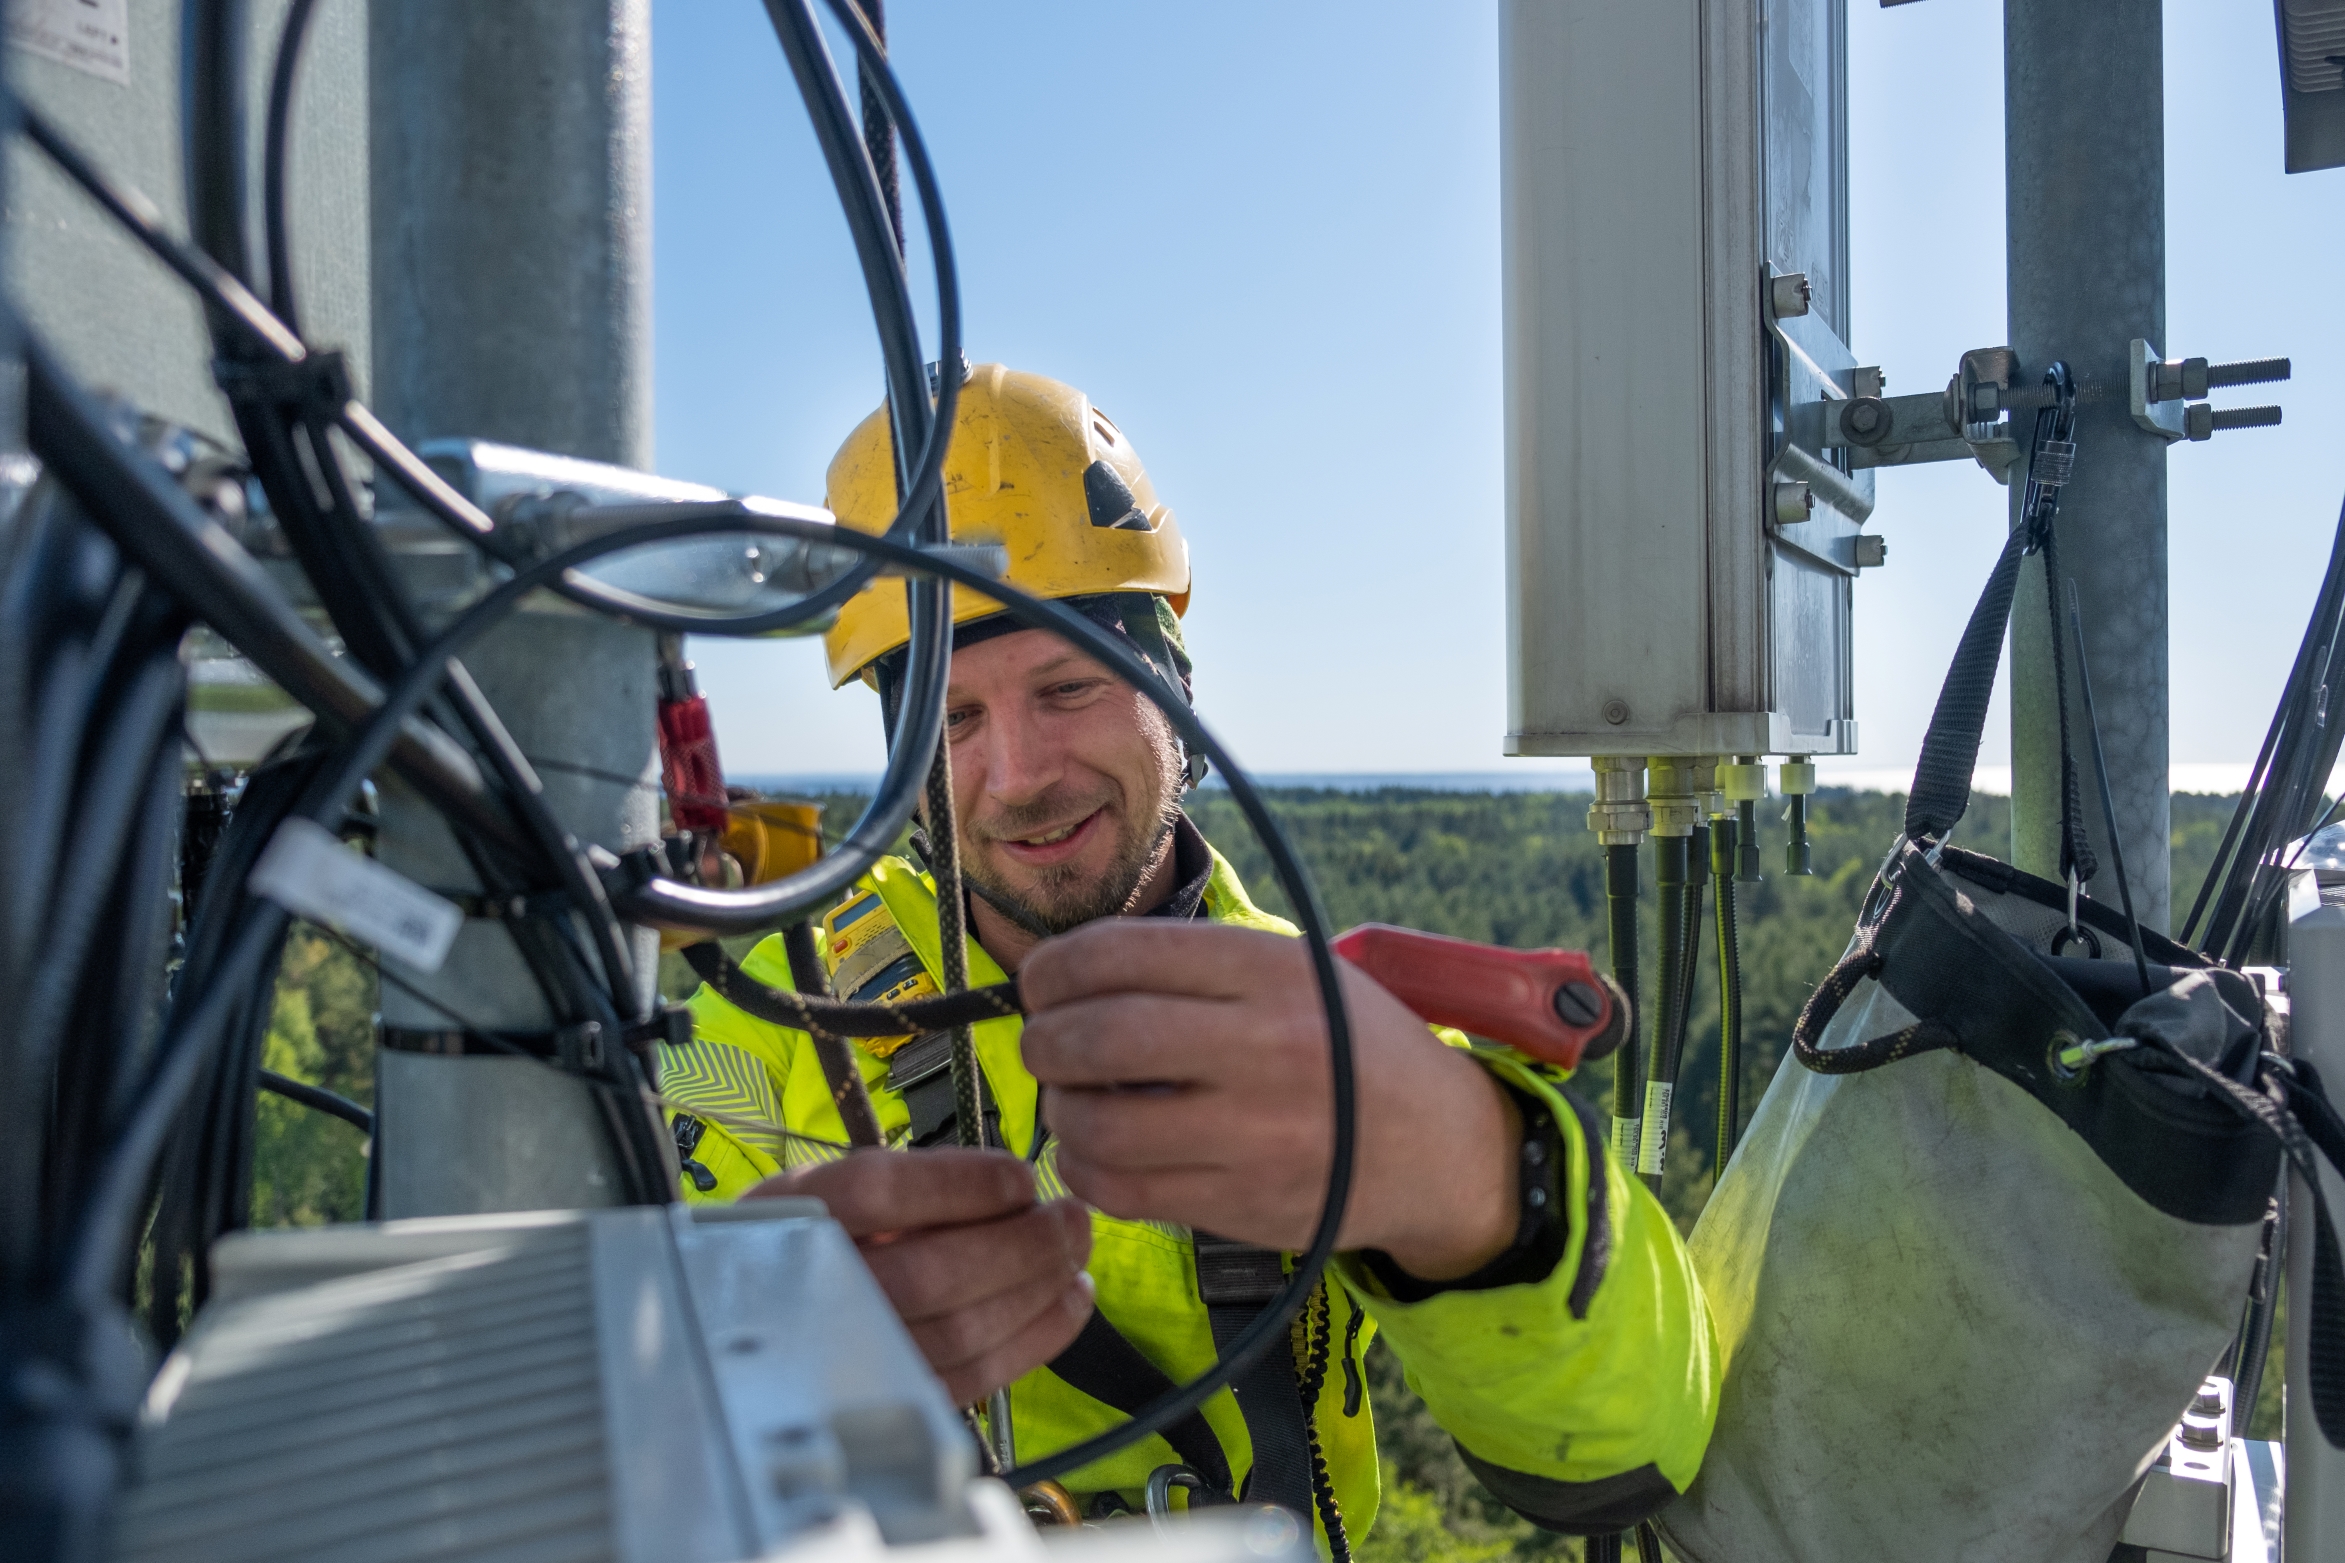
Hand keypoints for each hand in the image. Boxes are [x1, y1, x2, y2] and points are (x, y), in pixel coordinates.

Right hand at [747, 1148, 1094, 1402]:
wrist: (767, 1320)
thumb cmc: (820, 1239)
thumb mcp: (839, 1187)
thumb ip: (912, 1182)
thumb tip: (1012, 1185)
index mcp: (794, 1217)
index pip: (877, 1194)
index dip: (961, 1185)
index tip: (1020, 1176)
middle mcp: (812, 1291)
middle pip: (932, 1272)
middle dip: (1023, 1243)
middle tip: (1069, 1217)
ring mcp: (851, 1357)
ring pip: (962, 1330)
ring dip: (1039, 1288)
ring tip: (1073, 1252)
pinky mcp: (893, 1398)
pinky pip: (976, 1375)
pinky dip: (1036, 1337)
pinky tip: (1066, 1301)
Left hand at [1019, 921, 1521, 1280]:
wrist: (1442, 1147)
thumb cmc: (1351, 1048)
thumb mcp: (1296, 970)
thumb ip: (1197, 966)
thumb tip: (1070, 972)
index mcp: (1269, 970)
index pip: (1119, 953)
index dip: (1054, 966)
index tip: (1041, 981)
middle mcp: (1263, 1045)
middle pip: (1098, 1035)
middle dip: (1044, 1039)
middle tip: (1045, 1042)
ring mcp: (1255, 1132)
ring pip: (1100, 1122)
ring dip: (1061, 1110)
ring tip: (1074, 1100)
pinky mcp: (1243, 1203)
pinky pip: (1124, 1190)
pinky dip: (1086, 1169)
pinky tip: (1098, 1152)